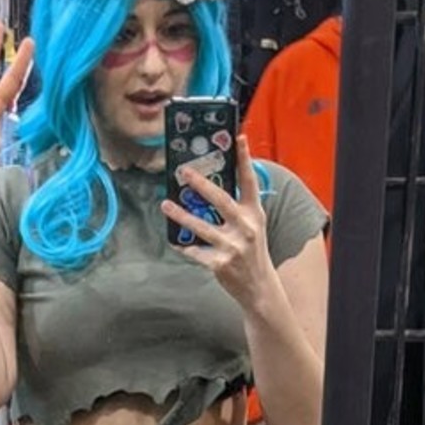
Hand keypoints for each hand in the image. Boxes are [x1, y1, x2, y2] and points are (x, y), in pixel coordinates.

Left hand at [161, 136, 271, 307]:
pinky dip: (184, 247)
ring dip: (181, 215)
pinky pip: (196, 252)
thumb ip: (238, 206)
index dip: (244, 159)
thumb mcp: (253, 225)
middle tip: (184, 172)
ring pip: (201, 227)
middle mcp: (245, 227)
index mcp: (254, 213)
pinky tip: (174, 242)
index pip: (249, 181)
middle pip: (221, 200)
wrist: (259, 286)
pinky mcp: (220, 264)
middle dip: (202, 184)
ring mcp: (233, 246)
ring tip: (165, 204)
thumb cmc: (252, 251)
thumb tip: (212, 185)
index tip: (238, 138)